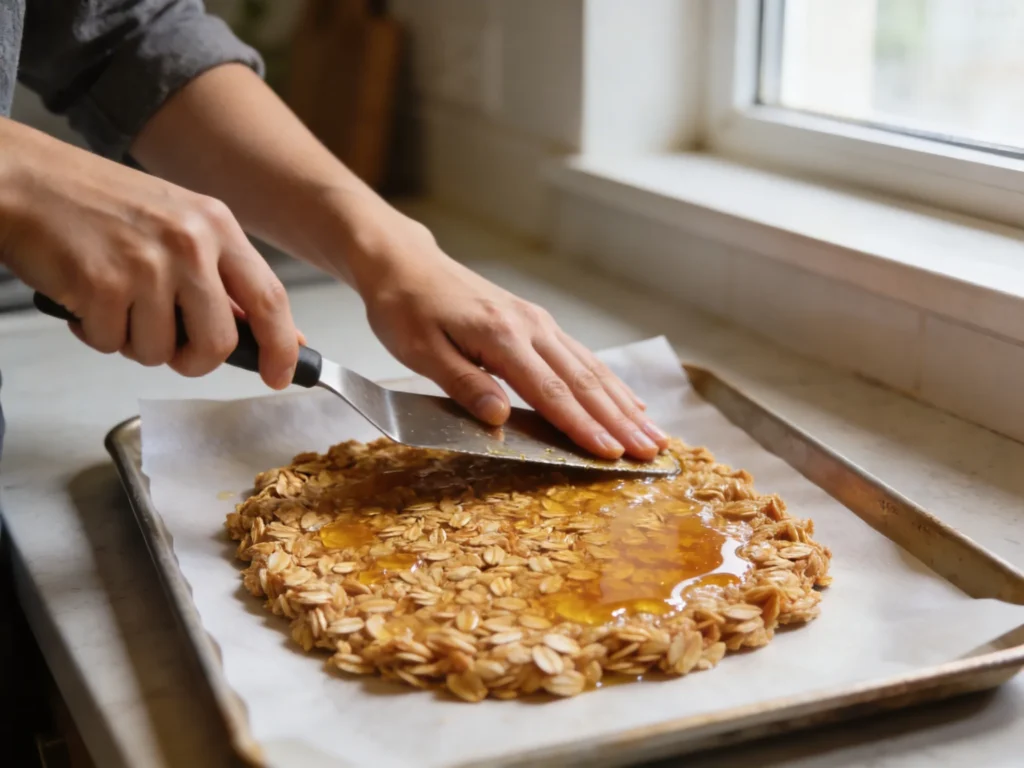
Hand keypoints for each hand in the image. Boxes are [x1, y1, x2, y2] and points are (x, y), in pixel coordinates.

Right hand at [0, 118, 298, 387]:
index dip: (281, 345)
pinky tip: (84, 297)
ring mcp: (147, 264)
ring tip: (114, 301)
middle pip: (219, 343)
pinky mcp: (103, 285)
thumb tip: (268, 331)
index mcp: (216, 225)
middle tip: (170, 347)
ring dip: (133, 342)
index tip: (281, 374)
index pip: (270, 298)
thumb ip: (221, 276)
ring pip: (160, 352)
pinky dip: (94, 333)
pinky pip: (112, 344)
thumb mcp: (177, 224)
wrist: (23, 179)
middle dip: (194, 361)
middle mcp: (190, 243)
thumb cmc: (97, 204)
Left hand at [345, 206, 667, 460]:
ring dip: (624, 404)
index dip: (582, 427)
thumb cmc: (406, 309)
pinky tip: (630, 400)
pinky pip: (581, 356)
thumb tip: (500, 418)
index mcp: (501, 336)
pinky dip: (610, 382)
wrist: (407, 265)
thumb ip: (464, 384)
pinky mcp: (537, 323)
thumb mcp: (421, 352)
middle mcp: (530, 326)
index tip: (610, 454)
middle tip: (651, 452)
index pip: (550, 392)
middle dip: (620, 421)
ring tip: (653, 433)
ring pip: (590, 369)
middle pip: (583, 382)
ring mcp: (538, 322)